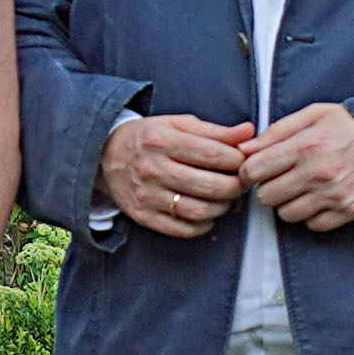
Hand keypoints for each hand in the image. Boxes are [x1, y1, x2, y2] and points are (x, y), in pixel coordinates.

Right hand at [101, 110, 251, 239]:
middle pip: (211, 186)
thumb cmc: (149, 138)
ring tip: (226, 199)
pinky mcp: (143, 216)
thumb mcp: (178, 124)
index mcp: (163, 140)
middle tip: (240, 183)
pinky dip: (203, 225)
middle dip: (236, 187)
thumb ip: (215, 131)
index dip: (238, 161)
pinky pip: (183, 229)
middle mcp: (153, 169)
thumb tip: (249, 133)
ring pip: (200, 211)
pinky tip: (207, 213)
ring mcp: (147, 196)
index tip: (243, 162)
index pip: (214, 155)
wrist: (104, 155)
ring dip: (223, 208)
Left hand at [240, 103, 353, 233]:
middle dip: (269, 187)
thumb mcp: (315, 114)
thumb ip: (278, 130)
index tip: (256, 169)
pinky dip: (313, 215)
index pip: (254, 170)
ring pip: (286, 214)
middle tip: (281, 177)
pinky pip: (313, 225)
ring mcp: (334, 196)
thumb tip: (246, 149)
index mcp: (306, 146)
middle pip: (266, 196)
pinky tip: (321, 198)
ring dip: (289, 203)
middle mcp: (317, 174)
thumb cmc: (353, 125)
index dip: (249, 170)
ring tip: (302, 187)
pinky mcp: (349, 211)